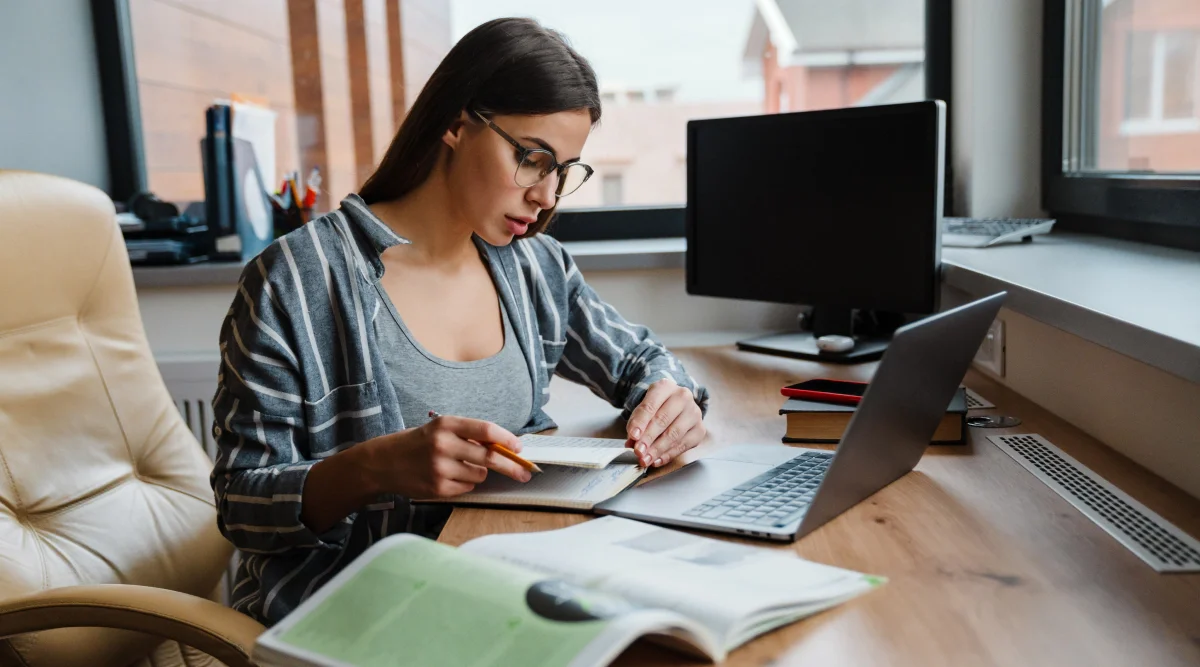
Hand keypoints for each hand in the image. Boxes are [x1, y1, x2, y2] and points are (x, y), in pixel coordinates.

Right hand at [361, 415, 531, 498]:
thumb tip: (505, 447)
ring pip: (480, 475)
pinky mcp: (437, 488)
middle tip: (525, 472)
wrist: (383, 462)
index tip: (519, 448)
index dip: (507, 440)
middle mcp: (443, 445)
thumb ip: (469, 435)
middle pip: (490, 457)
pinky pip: (467, 488)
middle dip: (511, 466)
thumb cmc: (418, 443)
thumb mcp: (440, 429)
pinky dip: (465, 484)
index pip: (486, 430)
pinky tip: (448, 477)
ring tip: (460, 467)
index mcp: (446, 424)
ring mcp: (440, 468)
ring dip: (479, 473)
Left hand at [626, 378, 705, 467]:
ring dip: (657, 449)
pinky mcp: (700, 429)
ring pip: (674, 434)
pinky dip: (668, 455)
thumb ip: (636, 423)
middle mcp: (683, 396)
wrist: (675, 405)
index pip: (650, 405)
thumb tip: (632, 441)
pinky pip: (683, 445)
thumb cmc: (656, 407)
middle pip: (663, 420)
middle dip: (648, 438)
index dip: (641, 422)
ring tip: (645, 460)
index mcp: (665, 387)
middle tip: (638, 452)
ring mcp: (694, 413)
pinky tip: (657, 460)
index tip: (632, 437)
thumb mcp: (643, 409)